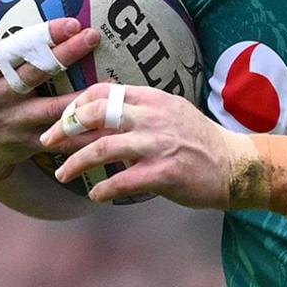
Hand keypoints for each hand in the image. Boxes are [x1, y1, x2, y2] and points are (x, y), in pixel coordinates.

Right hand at [0, 0, 99, 183]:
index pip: (18, 48)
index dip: (45, 35)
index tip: (72, 21)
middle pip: (38, 72)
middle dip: (68, 53)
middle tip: (96, 36)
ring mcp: (14, 121)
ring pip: (54, 109)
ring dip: (83, 97)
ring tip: (113, 84)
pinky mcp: (27, 144)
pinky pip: (60, 139)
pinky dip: (84, 135)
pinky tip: (110, 127)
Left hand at [40, 85, 270, 208]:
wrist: (239, 167)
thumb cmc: (204, 144)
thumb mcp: (174, 114)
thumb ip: (144, 112)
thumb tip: (109, 116)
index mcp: (153, 99)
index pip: (103, 92)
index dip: (76, 104)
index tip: (63, 119)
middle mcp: (153, 117)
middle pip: (95, 115)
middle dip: (65, 128)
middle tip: (47, 142)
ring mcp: (158, 145)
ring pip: (102, 148)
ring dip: (75, 162)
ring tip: (63, 173)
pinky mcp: (165, 173)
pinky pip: (122, 181)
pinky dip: (102, 189)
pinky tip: (94, 194)